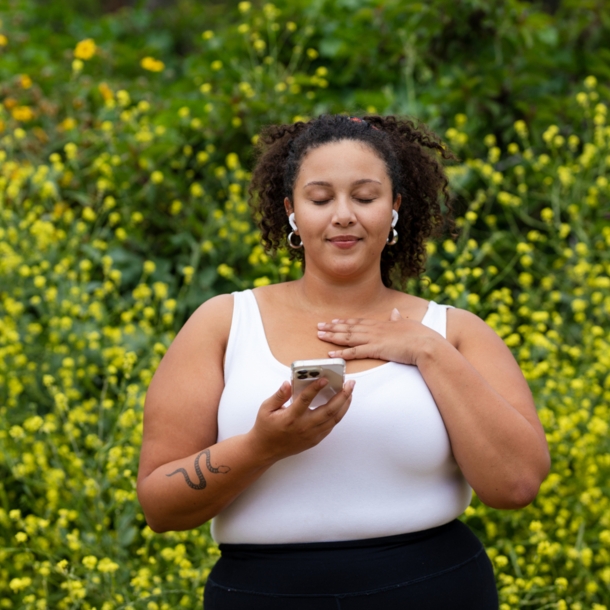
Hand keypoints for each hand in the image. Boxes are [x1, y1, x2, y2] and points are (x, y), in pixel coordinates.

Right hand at [249, 378, 354, 462]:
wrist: (265, 450)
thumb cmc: (266, 427)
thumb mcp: (266, 408)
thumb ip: (279, 395)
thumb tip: (288, 383)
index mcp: (290, 417)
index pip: (305, 400)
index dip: (316, 388)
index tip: (325, 379)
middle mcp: (303, 426)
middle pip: (328, 410)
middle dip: (342, 396)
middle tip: (349, 384)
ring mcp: (311, 434)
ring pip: (333, 419)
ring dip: (344, 405)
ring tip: (350, 392)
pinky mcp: (315, 440)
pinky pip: (330, 426)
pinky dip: (338, 415)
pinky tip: (342, 406)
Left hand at [316, 308, 437, 365]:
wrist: (426, 344)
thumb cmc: (420, 336)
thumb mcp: (407, 324)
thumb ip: (397, 319)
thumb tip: (395, 312)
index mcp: (381, 323)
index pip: (358, 321)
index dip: (344, 321)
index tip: (333, 321)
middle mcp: (374, 329)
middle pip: (348, 327)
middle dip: (332, 327)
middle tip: (318, 326)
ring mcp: (373, 339)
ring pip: (347, 337)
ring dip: (332, 336)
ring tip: (319, 335)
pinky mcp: (375, 350)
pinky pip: (354, 352)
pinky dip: (341, 352)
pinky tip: (331, 353)